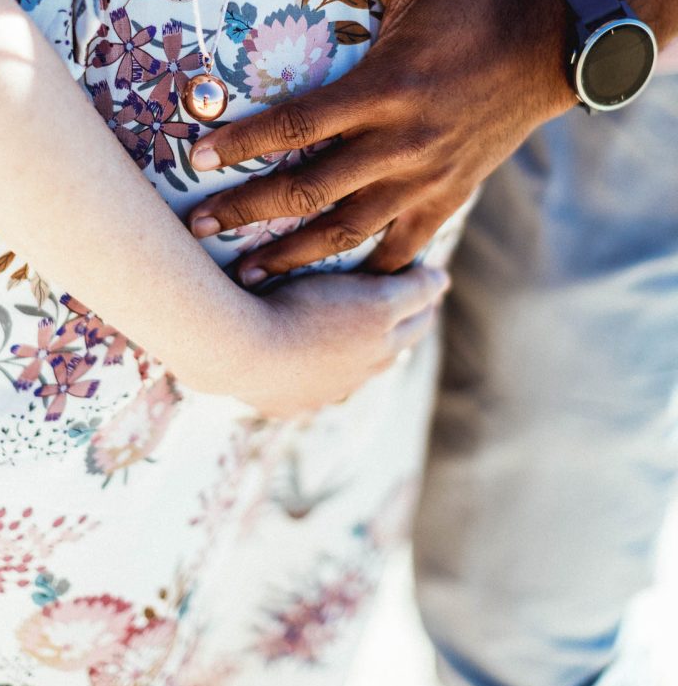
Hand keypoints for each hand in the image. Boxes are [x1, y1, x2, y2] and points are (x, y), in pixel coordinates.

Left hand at [188, 0, 574, 276]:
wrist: (552, 45)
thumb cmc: (476, 0)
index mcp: (384, 89)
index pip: (296, 124)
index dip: (242, 143)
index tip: (197, 156)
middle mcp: (400, 143)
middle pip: (308, 190)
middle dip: (248, 211)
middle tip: (199, 227)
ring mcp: (426, 177)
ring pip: (348, 230)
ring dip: (294, 254)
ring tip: (248, 273)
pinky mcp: (450, 196)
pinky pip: (403, 246)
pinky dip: (367, 269)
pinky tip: (335, 286)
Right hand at [227, 264, 448, 417]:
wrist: (241, 349)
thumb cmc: (305, 311)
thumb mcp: (374, 297)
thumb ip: (413, 290)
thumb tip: (444, 281)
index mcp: (381, 351)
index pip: (417, 322)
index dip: (423, 299)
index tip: (423, 280)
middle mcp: (356, 379)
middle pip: (385, 353)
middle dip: (392, 331)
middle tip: (390, 307)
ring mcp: (318, 396)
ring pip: (344, 375)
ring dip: (347, 358)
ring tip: (342, 337)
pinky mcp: (283, 405)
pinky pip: (302, 390)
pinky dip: (306, 376)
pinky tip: (296, 363)